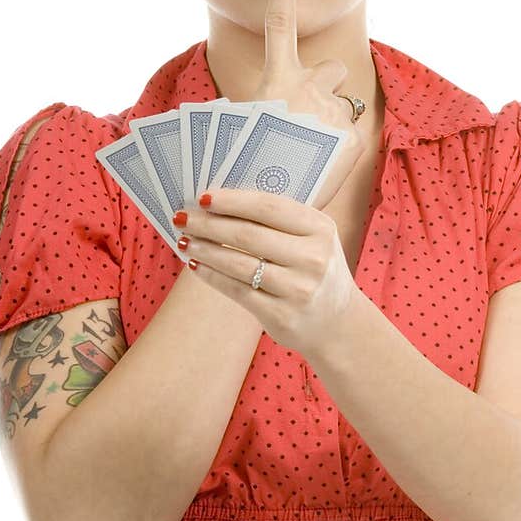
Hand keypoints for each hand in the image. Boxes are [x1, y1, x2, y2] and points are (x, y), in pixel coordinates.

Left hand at [174, 186, 358, 360]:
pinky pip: (237, 290)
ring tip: (183, 241)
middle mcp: (313, 258)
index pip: (269, 208)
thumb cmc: (314, 270)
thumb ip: (279, 221)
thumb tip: (221, 204)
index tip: (203, 197)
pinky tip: (196, 265)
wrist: (337, 323)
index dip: (232, 201)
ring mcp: (298, 289)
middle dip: (209, 224)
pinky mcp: (282, 316)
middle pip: (249, 235)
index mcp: (321, 229)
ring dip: (205, 250)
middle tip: (183, 218)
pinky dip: (212, 276)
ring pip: (239, 264)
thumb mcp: (312, 239)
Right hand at [252, 0, 363, 208]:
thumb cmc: (245, 171)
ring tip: (310, 153)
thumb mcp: (244, 130)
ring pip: (341, 106)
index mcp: (275, 81)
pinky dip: (338, 150)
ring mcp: (333, 112)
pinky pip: (349, 135)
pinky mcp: (351, 138)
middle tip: (309, 116)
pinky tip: (321, 168)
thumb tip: (269, 108)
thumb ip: (265, 107)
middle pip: (332, 68)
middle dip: (327, 84)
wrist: (269, 210)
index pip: (279, 25)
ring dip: (330, 121)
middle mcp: (308, 88)